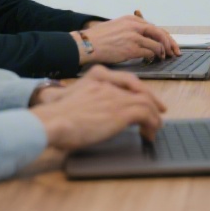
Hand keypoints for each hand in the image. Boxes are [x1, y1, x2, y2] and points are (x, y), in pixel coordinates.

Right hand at [30, 67, 166, 149]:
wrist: (50, 122)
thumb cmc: (55, 117)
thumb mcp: (73, 100)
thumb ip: (88, 100)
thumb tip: (97, 113)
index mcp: (97, 76)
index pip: (127, 79)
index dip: (141, 91)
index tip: (147, 99)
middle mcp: (108, 83)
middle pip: (139, 89)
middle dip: (152, 102)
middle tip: (158, 113)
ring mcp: (115, 96)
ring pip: (146, 102)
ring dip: (153, 117)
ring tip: (154, 129)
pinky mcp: (120, 111)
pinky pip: (146, 114)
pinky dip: (151, 124)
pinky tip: (149, 133)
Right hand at [76, 15, 179, 65]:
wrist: (86, 44)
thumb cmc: (99, 39)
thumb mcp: (117, 27)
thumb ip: (131, 30)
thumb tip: (145, 39)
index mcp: (132, 20)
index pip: (155, 27)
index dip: (165, 37)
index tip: (171, 44)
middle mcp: (135, 26)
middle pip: (160, 34)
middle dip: (170, 44)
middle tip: (174, 53)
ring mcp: (134, 37)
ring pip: (157, 44)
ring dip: (162, 53)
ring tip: (161, 58)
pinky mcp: (131, 48)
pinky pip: (150, 53)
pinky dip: (153, 58)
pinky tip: (151, 61)